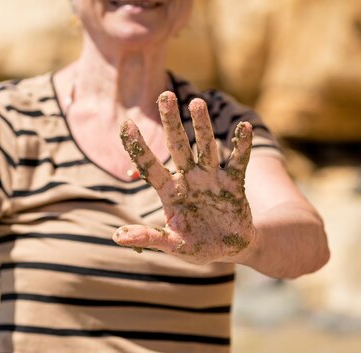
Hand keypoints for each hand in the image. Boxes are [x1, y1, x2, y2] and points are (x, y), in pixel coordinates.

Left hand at [113, 91, 255, 263]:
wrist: (232, 249)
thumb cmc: (197, 245)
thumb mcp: (173, 245)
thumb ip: (148, 237)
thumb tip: (116, 236)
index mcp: (170, 192)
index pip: (150, 166)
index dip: (138, 147)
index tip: (125, 124)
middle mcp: (189, 179)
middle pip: (178, 146)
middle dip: (171, 122)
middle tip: (165, 95)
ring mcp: (212, 179)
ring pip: (206, 148)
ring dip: (202, 127)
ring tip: (196, 103)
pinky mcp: (235, 183)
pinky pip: (238, 162)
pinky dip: (242, 146)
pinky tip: (243, 127)